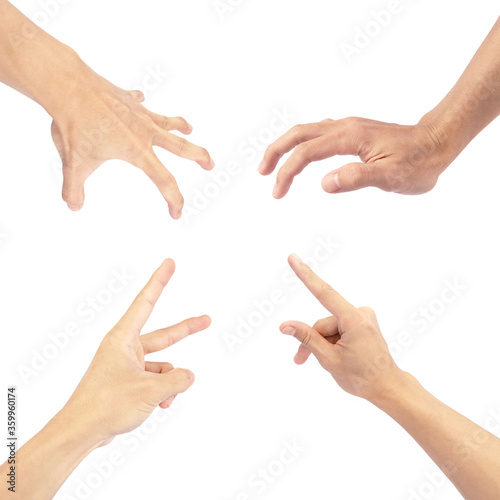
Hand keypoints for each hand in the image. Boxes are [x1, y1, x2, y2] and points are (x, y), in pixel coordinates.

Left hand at [50, 57, 213, 216]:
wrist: (69, 87)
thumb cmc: (73, 124)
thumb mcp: (73, 163)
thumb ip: (74, 188)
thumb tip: (73, 206)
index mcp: (138, 151)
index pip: (165, 182)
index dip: (174, 200)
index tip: (176, 214)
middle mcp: (145, 132)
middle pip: (182, 147)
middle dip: (199, 157)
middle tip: (210, 165)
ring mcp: (139, 114)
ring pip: (169, 122)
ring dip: (182, 127)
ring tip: (190, 130)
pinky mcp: (129, 100)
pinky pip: (142, 103)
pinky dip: (143, 104)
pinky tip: (141, 99)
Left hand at [62, 259, 209, 445]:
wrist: (81, 432)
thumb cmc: (107, 404)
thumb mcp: (151, 390)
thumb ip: (178, 379)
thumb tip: (189, 375)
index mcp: (124, 338)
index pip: (146, 301)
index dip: (160, 280)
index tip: (169, 262)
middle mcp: (125, 348)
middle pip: (164, 336)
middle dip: (186, 331)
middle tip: (207, 319)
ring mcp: (126, 366)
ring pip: (162, 367)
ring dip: (170, 382)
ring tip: (163, 399)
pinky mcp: (127, 382)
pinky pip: (155, 380)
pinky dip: (162, 391)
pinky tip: (161, 405)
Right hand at [258, 117, 454, 197]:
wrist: (437, 143)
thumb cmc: (418, 162)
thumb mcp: (391, 176)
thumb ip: (357, 178)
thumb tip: (325, 183)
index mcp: (349, 137)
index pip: (307, 152)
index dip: (288, 171)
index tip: (277, 192)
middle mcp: (344, 127)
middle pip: (298, 134)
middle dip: (276, 152)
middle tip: (262, 173)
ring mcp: (347, 128)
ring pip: (306, 131)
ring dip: (285, 146)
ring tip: (272, 165)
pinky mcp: (352, 133)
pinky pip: (317, 134)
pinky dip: (301, 144)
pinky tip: (301, 156)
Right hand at [280, 254, 400, 402]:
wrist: (387, 387)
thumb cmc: (361, 377)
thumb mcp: (328, 359)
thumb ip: (306, 338)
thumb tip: (285, 325)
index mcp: (354, 320)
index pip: (324, 292)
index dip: (305, 274)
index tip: (292, 258)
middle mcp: (359, 313)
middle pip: (322, 323)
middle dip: (311, 341)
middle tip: (299, 361)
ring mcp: (362, 317)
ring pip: (328, 327)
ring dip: (321, 344)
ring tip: (321, 363)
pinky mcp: (361, 323)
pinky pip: (337, 328)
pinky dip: (331, 341)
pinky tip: (336, 356)